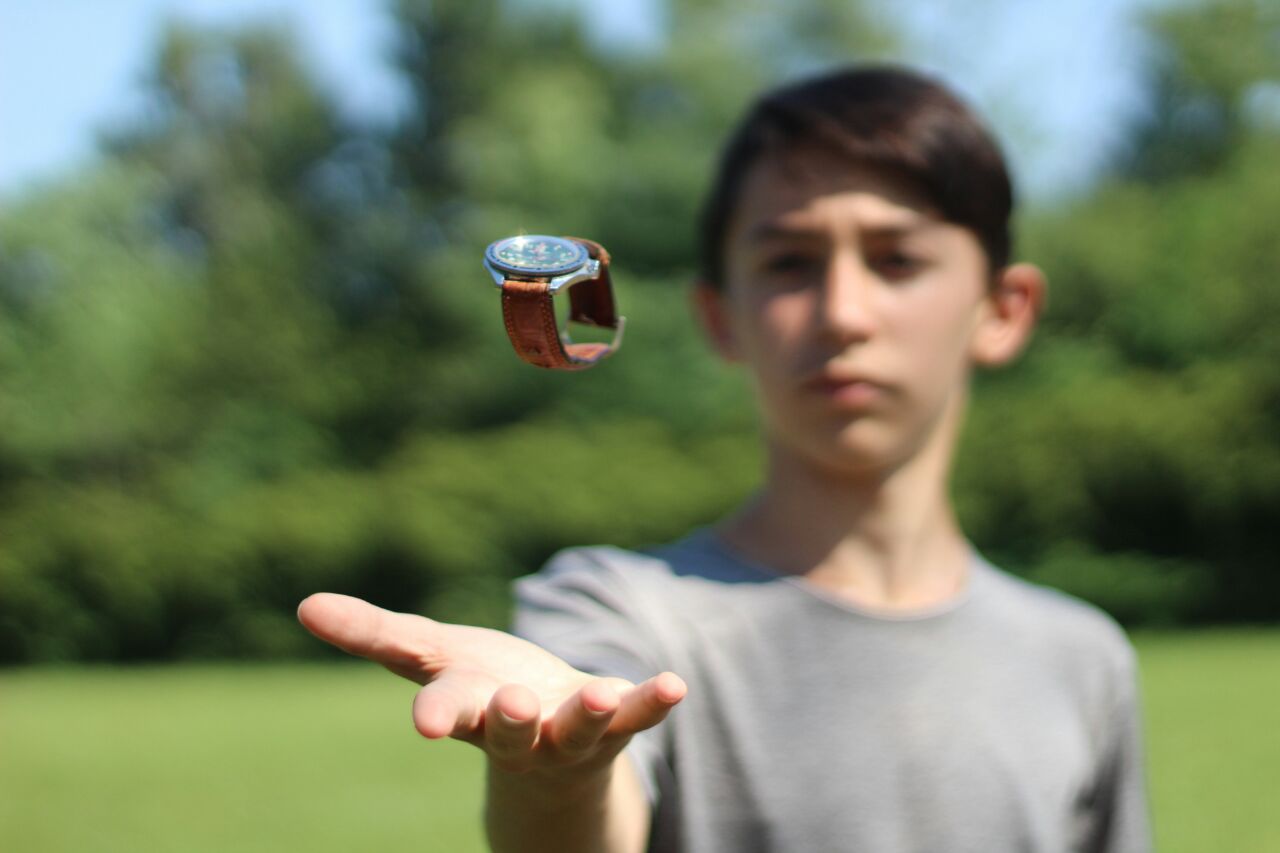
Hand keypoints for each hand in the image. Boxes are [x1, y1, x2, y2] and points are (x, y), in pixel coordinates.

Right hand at [297, 593, 685, 775]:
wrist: (547, 748)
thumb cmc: (480, 689)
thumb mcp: (429, 656)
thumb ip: (373, 634)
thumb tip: (302, 605)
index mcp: (467, 705)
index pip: (447, 706)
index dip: (438, 712)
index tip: (426, 722)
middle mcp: (516, 728)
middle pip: (509, 727)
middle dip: (509, 718)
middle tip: (513, 706)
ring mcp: (567, 732)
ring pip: (576, 729)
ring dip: (588, 713)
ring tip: (604, 694)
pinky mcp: (614, 725)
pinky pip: (637, 717)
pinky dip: (654, 702)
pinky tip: (675, 685)